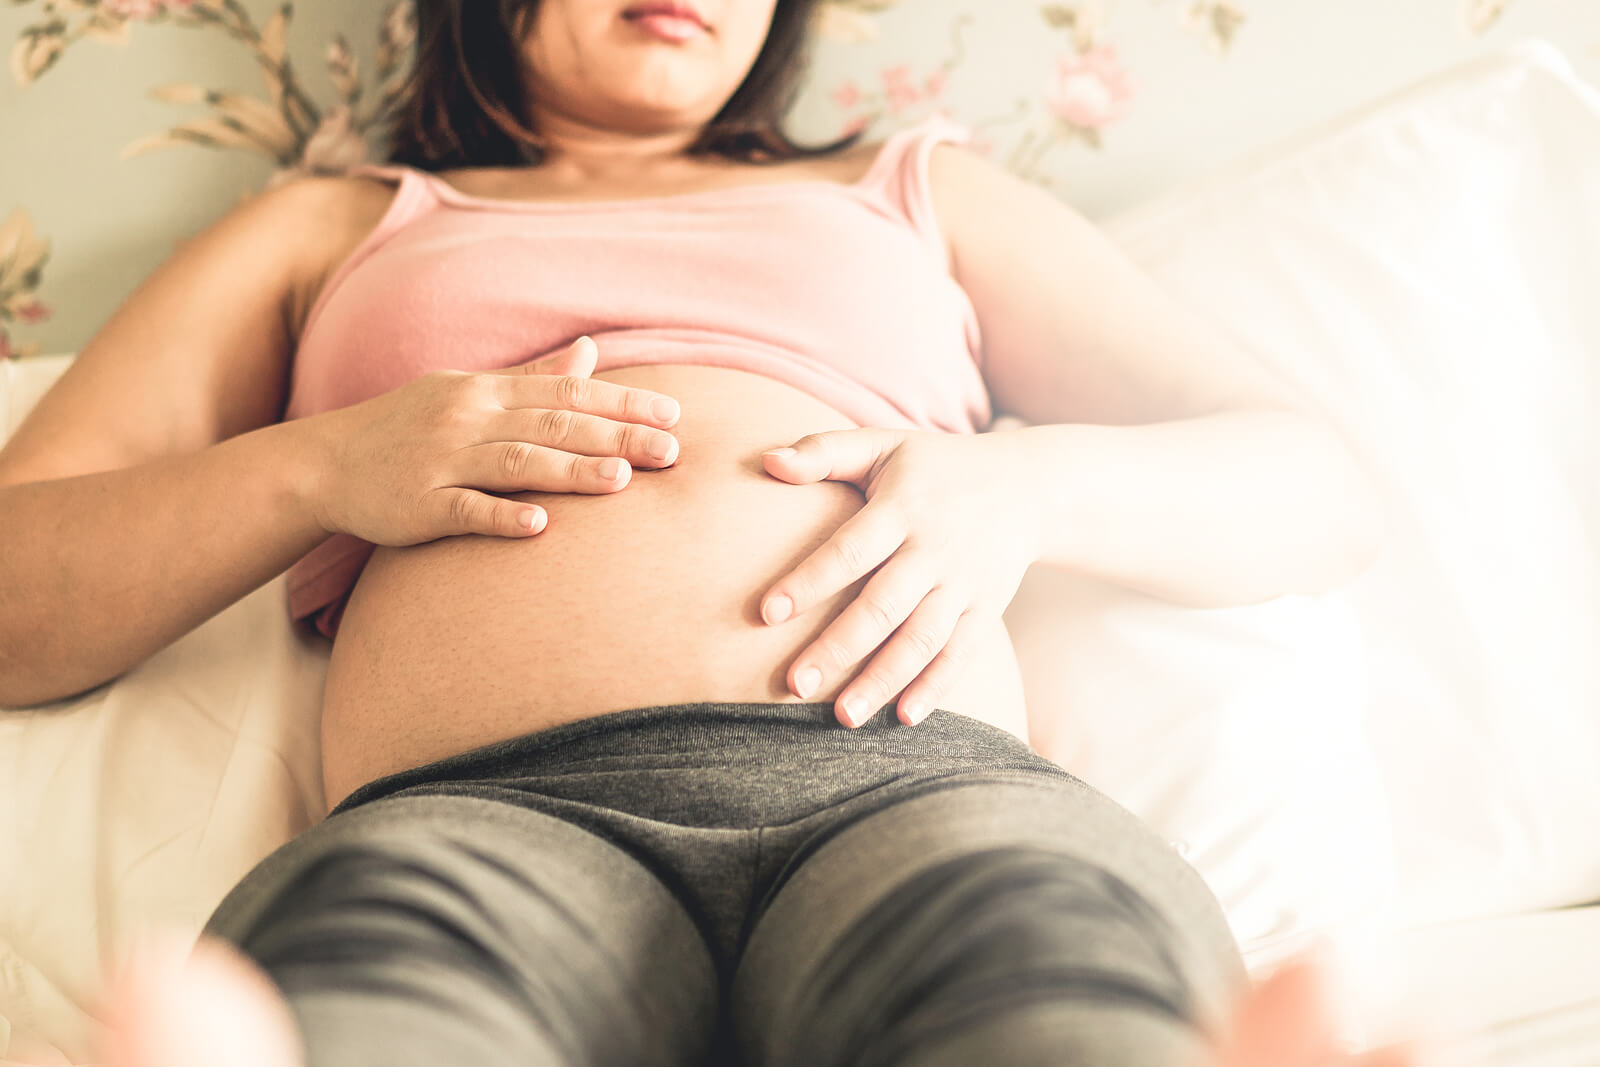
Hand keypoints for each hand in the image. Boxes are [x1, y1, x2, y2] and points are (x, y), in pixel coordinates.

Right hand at [304, 336, 681, 545]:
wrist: (326, 462)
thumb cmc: (410, 426)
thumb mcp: (469, 391)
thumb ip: (531, 377)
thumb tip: (590, 351)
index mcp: (487, 391)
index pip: (567, 391)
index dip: (622, 401)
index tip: (672, 414)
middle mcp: (468, 419)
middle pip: (554, 424)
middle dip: (617, 436)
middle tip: (671, 451)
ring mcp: (442, 461)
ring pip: (517, 462)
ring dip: (571, 470)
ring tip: (622, 480)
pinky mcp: (418, 505)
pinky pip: (465, 509)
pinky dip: (502, 515)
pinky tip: (541, 525)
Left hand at [757, 428, 1040, 727]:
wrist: (1026, 485)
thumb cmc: (934, 466)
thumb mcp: (884, 443)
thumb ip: (824, 451)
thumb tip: (767, 462)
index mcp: (903, 508)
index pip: (850, 550)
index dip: (809, 582)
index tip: (766, 614)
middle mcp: (935, 549)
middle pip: (882, 607)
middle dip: (838, 648)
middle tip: (793, 686)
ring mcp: (964, 583)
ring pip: (921, 640)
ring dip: (882, 680)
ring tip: (842, 717)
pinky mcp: (986, 609)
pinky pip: (960, 654)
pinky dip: (935, 687)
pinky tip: (903, 717)